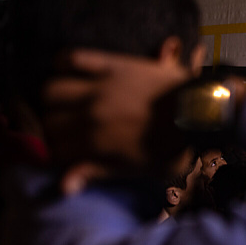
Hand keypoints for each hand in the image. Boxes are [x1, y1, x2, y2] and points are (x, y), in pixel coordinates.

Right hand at [42, 49, 190, 178]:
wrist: (200, 113)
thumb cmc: (172, 146)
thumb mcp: (135, 169)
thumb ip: (96, 173)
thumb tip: (62, 187)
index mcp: (96, 143)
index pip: (51, 149)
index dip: (52, 153)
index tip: (59, 152)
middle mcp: (90, 114)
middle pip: (45, 120)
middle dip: (50, 128)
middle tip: (62, 129)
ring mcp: (100, 88)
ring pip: (50, 90)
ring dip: (52, 98)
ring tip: (63, 102)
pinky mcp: (113, 65)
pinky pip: (73, 57)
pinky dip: (63, 61)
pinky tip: (64, 68)